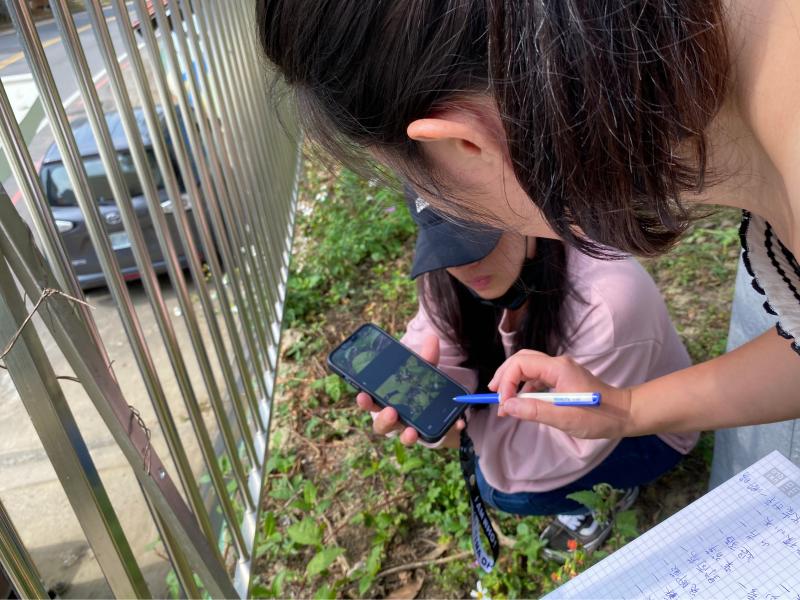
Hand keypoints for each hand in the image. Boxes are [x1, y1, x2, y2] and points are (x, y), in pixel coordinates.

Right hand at [355, 334, 464, 446]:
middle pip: (382, 425)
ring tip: (412, 432)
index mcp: (386, 402)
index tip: (362, 396)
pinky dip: (448, 430)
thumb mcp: (421, 373)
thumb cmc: (418, 389)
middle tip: (390, 412)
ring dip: (407, 436)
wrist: (437, 409)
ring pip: (403, 438)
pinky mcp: (430, 435)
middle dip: (384, 420)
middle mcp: (395, 420)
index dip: (364, 402)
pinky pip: (438, 436)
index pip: (370, 403)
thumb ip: (426, 359)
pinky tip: (457, 423)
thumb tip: (432, 338)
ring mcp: (410, 430)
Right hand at [489, 350, 632, 438]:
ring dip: (513, 381)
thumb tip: (507, 406)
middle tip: (493, 394)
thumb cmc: (598, 416)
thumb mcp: (564, 418)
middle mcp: (558, 364)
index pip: (521, 364)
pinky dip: (525, 387)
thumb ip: (534, 410)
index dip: (507, 381)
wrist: (625, 414)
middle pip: (522, 360)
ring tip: (504, 401)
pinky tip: (522, 402)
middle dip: (504, 375)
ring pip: (528, 367)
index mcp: (558, 368)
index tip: (504, 403)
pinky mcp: (563, 379)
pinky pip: (537, 377)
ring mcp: (561, 370)